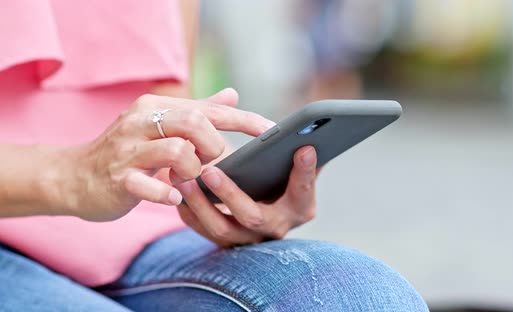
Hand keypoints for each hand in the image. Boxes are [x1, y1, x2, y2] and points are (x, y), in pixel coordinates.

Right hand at [65, 88, 273, 220]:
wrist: (74, 177)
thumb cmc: (127, 152)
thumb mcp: (161, 126)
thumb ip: (198, 111)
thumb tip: (232, 95)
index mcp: (156, 107)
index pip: (210, 108)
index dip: (245, 120)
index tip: (272, 132)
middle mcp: (141, 122)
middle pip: (195, 123)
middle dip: (213, 146)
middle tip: (207, 161)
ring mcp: (128, 150)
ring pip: (178, 151)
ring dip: (193, 170)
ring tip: (185, 179)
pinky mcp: (118, 178)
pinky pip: (150, 184)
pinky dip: (167, 193)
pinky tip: (172, 196)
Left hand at [177, 146, 318, 246]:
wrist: (264, 206)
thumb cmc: (282, 177)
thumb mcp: (294, 166)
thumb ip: (298, 152)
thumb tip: (308, 133)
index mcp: (300, 207)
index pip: (303, 192)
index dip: (305, 172)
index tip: (304, 148)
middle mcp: (276, 227)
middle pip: (253, 217)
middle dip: (230, 194)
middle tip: (210, 170)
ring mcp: (248, 238)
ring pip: (221, 228)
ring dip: (201, 204)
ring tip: (184, 179)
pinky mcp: (225, 240)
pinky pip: (203, 228)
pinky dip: (189, 210)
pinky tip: (178, 190)